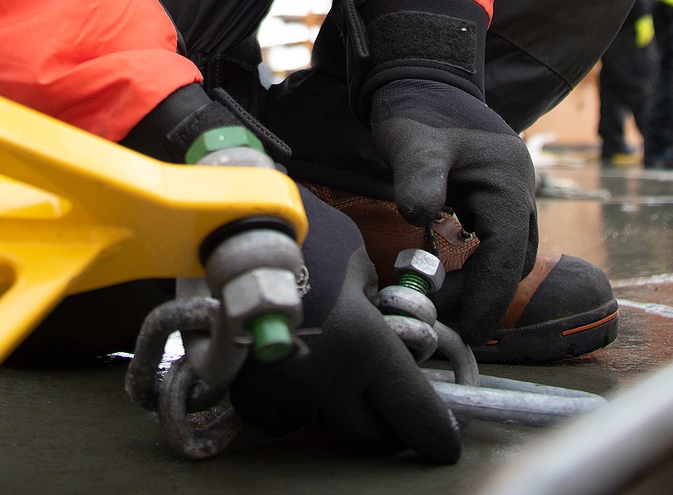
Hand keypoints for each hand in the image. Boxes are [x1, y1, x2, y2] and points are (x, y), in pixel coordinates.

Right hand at [228, 188, 460, 462]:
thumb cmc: (299, 233)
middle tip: (383, 391)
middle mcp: (326, 381)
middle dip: (386, 418)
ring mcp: (284, 393)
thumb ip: (376, 308)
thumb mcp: (357, 261)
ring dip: (336, 403)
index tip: (443, 441)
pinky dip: (292, 404)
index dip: (435, 433)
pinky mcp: (247, 396)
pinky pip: (285, 420)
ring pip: (328, 423)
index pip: (414, 414)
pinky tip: (287, 364)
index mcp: (364, 345)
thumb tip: (387, 336)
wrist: (228, 231)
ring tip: (323, 353)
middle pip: (373, 434)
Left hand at [369, 78, 536, 345]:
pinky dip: (473, 264)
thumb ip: (417, 179)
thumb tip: (418, 218)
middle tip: (440, 320)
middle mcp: (518, 192)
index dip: (489, 298)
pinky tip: (440, 273)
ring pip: (505, 255)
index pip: (507, 256)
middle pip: (511, 262)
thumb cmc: (415, 109)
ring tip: (437, 301)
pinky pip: (492, 243)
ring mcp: (508, 195)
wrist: (418, 80)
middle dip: (481, 297)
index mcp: (508, 182)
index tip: (466, 333)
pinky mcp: (492, 198)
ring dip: (478, 283)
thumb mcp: (412, 143)